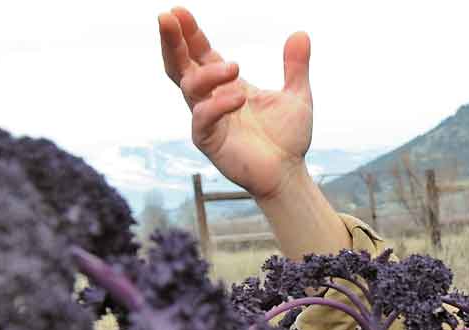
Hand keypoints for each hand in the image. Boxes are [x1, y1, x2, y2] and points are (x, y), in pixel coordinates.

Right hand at [157, 6, 313, 200]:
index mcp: (225, 84)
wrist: (289, 174)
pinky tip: (238, 97)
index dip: (189, 32)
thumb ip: (296, 66)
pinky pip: (202, 119)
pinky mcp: (209, 141)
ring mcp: (207, 120)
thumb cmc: (287, 138)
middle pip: (179, 65)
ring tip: (235, 67)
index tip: (179, 10)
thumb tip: (301, 33)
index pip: (199, 52)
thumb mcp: (297, 96)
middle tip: (167, 17)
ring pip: (189, 88)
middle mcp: (210, 98)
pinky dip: (217, 105)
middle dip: (171, 41)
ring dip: (208, 74)